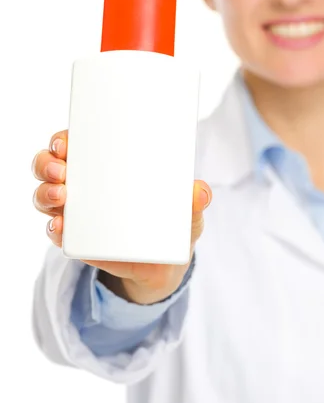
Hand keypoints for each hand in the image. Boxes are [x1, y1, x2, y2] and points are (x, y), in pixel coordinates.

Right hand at [32, 130, 211, 303]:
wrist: (164, 263)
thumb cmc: (171, 222)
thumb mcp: (186, 210)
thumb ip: (194, 200)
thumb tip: (199, 192)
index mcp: (104, 165)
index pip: (72, 144)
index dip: (61, 139)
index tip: (65, 142)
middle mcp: (82, 184)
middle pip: (48, 166)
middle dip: (46, 164)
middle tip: (62, 170)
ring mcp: (76, 213)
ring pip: (45, 196)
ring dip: (45, 193)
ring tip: (62, 196)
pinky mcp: (77, 240)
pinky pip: (55, 232)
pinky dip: (52, 229)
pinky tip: (59, 227)